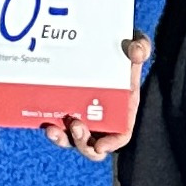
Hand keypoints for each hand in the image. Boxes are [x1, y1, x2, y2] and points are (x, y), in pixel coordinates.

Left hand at [45, 36, 151, 159]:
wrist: (102, 40)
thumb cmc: (122, 46)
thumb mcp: (136, 42)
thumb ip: (141, 46)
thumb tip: (136, 52)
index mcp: (123, 108)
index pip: (121, 135)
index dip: (112, 144)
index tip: (100, 146)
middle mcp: (102, 116)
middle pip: (93, 145)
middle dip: (83, 143)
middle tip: (75, 125)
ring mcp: (82, 114)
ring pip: (72, 139)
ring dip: (62, 140)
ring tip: (52, 129)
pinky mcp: (64, 107)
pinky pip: (57, 125)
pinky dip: (51, 127)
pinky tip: (43, 122)